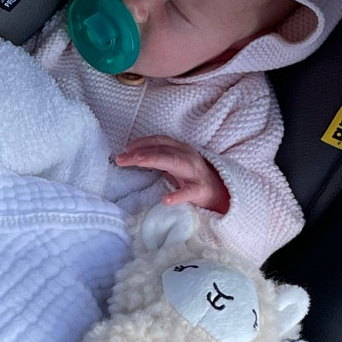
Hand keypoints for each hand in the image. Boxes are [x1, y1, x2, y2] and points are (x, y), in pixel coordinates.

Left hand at [113, 136, 229, 213]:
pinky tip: (165, 200)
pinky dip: (177, 195)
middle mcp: (187, 157)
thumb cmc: (191, 177)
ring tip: (139, 162)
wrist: (219, 192)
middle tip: (122, 157)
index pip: (159, 141)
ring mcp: (195, 173)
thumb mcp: (174, 165)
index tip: (124, 148)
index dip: (141, 142)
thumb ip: (157, 160)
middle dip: (141, 152)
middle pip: (162, 150)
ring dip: (155, 160)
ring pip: (175, 162)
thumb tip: (131, 157)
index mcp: (180, 150)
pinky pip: (189, 192)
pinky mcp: (200, 190)